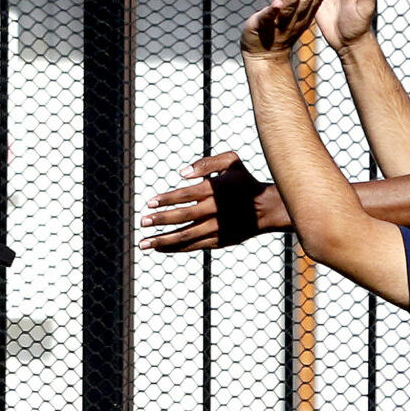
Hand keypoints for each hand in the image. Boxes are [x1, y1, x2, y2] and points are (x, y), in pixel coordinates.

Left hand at [141, 152, 286, 251]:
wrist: (267, 209)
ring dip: (163, 240)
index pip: (184, 195)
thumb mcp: (232, 162)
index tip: (149, 203)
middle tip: (142, 222)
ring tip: (143, 243)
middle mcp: (214, 210)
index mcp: (214, 190)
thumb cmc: (245, 182)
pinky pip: (193, 246)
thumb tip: (182, 173)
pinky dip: (176, 248)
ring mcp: (216, 228)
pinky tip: (160, 248)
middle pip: (182, 216)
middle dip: (160, 219)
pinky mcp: (219, 241)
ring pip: (185, 235)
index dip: (165, 199)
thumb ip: (207, 162)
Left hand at [241, 0, 331, 58]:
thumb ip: (312, 3)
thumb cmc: (282, 32)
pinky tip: (276, 3)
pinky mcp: (262, 25)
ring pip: (289, 8)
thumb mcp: (301, 17)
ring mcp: (279, 23)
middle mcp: (294, 18)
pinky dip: (272, 11)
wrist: (265, 56)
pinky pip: (268, 18)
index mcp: (303, 13)